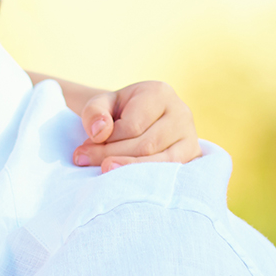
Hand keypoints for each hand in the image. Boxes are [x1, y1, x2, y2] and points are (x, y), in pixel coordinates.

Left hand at [72, 80, 199, 172]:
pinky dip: (148, 179)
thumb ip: (94, 112)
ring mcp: (191, 137)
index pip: (133, 125)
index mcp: (160, 93)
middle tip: (84, 160)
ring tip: (103, 171)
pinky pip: (172, 173)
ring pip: (161, 162)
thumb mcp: (102, 104)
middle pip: (146, 145)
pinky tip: (127, 182)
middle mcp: (181, 113)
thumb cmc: (119, 111)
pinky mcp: (192, 157)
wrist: (138, 118)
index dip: (108, 139)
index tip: (86, 144)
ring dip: (128, 170)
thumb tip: (99, 133)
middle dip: (112, 156)